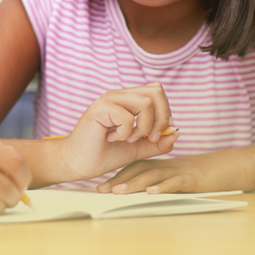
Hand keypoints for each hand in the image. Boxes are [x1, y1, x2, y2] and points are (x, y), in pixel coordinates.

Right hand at [55, 83, 177, 180]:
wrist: (78, 163)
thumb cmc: (104, 154)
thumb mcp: (138, 149)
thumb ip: (157, 143)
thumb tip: (176, 133)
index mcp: (128, 100)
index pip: (158, 91)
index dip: (165, 113)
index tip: (156, 135)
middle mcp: (119, 95)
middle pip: (156, 92)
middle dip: (160, 119)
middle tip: (149, 138)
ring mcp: (108, 100)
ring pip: (145, 103)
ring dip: (143, 127)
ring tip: (129, 139)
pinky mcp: (99, 109)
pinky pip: (127, 117)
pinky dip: (125, 133)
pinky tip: (112, 138)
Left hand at [95, 148, 254, 193]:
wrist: (227, 167)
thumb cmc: (200, 176)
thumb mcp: (175, 179)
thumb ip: (158, 182)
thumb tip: (138, 194)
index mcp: (160, 166)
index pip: (134, 169)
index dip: (116, 176)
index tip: (99, 187)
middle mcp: (165, 167)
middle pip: (138, 171)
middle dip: (118, 181)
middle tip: (100, 189)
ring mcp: (177, 172)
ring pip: (152, 176)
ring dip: (134, 184)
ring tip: (118, 191)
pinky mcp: (191, 179)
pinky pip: (175, 182)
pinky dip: (163, 187)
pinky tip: (151, 192)